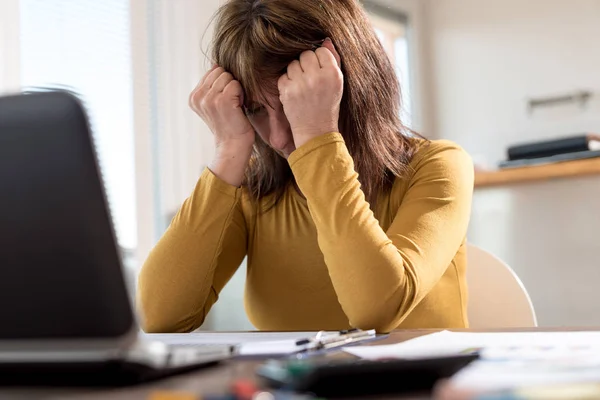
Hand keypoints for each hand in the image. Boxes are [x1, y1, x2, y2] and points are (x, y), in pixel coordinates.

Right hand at [189, 65, 254, 186]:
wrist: (233, 145)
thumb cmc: (228, 123)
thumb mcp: (214, 103)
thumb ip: (211, 84)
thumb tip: (216, 64)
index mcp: (193, 97)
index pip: (212, 71)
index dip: (223, 83)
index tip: (225, 101)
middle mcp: (198, 97)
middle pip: (220, 71)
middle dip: (229, 83)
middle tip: (231, 103)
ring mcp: (209, 99)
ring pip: (228, 76)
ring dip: (236, 89)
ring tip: (234, 105)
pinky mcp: (222, 101)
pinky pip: (236, 84)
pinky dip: (241, 93)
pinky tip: (238, 107)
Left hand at [278, 38, 343, 148]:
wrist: (316, 130)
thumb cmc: (328, 105)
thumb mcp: (337, 84)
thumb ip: (334, 60)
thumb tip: (326, 40)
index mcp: (333, 74)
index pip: (321, 51)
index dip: (319, 60)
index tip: (320, 71)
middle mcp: (317, 77)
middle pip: (306, 54)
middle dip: (307, 65)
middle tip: (310, 79)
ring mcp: (300, 84)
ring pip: (293, 63)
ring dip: (296, 72)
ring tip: (303, 86)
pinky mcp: (287, 91)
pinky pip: (284, 75)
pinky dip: (288, 82)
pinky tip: (295, 92)